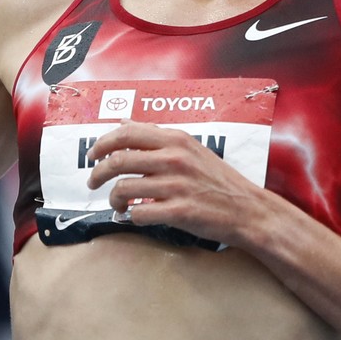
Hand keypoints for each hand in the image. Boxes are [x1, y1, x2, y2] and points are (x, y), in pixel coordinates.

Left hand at [85, 121, 269, 247]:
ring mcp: (177, 185)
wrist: (248, 210)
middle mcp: (175, 159)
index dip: (102, 143)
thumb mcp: (191, 149)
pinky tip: (136, 216)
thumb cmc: (219, 180)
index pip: (127, 133)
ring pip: (124, 188)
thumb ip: (157, 137)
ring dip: (114, 198)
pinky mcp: (180, 211)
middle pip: (118, 160)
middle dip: (97, 173)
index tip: (92, 155)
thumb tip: (124, 122)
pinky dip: (132, 216)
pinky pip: (140, 213)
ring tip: (118, 203)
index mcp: (177, 140)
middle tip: (92, 182)